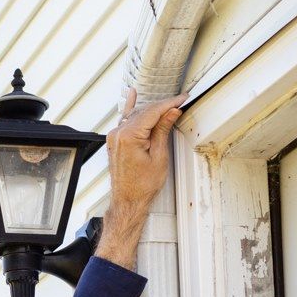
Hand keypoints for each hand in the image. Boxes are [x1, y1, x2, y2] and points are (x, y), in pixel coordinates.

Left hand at [98, 87, 186, 268]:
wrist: (128, 201)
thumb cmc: (142, 186)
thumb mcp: (159, 157)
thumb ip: (163, 130)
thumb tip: (172, 111)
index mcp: (129, 137)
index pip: (152, 112)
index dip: (169, 103)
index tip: (182, 98)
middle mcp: (118, 134)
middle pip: (144, 111)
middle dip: (163, 106)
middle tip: (180, 102)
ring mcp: (114, 137)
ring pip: (135, 115)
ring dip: (151, 109)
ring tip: (167, 103)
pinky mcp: (114, 141)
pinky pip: (125, 120)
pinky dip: (130, 108)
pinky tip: (132, 95)